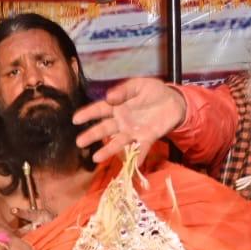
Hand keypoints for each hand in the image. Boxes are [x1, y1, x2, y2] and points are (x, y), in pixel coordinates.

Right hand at [72, 78, 186, 163]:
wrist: (175, 102)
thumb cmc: (153, 92)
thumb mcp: (139, 85)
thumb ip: (124, 90)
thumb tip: (109, 97)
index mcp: (118, 107)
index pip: (100, 110)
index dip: (87, 114)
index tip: (75, 119)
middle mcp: (122, 122)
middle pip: (104, 129)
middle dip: (92, 135)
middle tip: (79, 143)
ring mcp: (133, 131)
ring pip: (118, 142)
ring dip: (108, 150)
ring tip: (96, 158)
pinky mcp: (147, 138)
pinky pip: (141, 148)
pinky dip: (138, 156)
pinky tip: (133, 164)